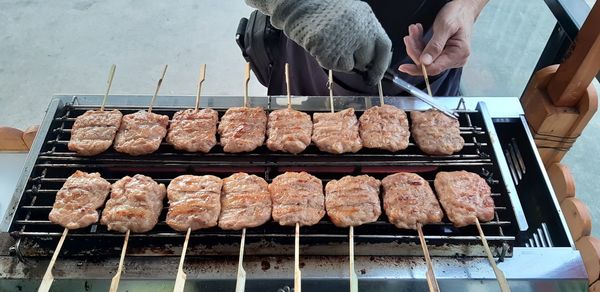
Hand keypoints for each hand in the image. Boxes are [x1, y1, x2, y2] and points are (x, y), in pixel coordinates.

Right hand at [246, 0, 391, 84]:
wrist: (300, 5)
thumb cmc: (325, 11)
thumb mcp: (352, 14)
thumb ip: (364, 32)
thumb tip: (371, 59)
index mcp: (368, 19)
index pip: (384, 48)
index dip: (381, 65)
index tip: (375, 76)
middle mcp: (360, 31)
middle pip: (366, 60)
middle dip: (357, 62)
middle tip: (342, 51)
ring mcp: (346, 42)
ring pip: (349, 65)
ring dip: (339, 60)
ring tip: (329, 42)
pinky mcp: (330, 52)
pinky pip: (333, 65)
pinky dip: (327, 60)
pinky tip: (320, 45)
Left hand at [399, 0, 485, 75]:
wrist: (463, 8)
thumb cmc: (458, 14)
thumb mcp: (445, 27)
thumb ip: (435, 45)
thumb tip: (425, 62)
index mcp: (458, 54)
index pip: (434, 68)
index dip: (418, 67)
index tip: (404, 67)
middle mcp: (455, 59)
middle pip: (428, 63)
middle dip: (415, 50)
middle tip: (409, 37)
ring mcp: (449, 56)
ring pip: (425, 57)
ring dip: (416, 44)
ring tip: (413, 30)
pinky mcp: (443, 53)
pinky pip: (427, 52)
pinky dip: (420, 43)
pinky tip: (418, 32)